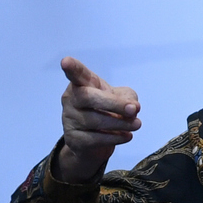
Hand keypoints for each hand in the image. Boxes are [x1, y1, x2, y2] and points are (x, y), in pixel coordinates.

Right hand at [56, 57, 140, 182]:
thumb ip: (129, 98)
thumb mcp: (122, 98)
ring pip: (95, 120)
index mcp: (82, 84)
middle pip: (89, 97)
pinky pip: (95, 139)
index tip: (66, 62)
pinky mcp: (74, 139)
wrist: (95, 141)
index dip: (72, 68)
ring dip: (121, 123)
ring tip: (137, 124)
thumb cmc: (108, 110)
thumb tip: (133, 108)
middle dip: (114, 104)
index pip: (76, 74)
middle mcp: (71, 99)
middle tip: (134, 109)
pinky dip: (115, 137)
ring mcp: (69, 119)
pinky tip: (127, 136)